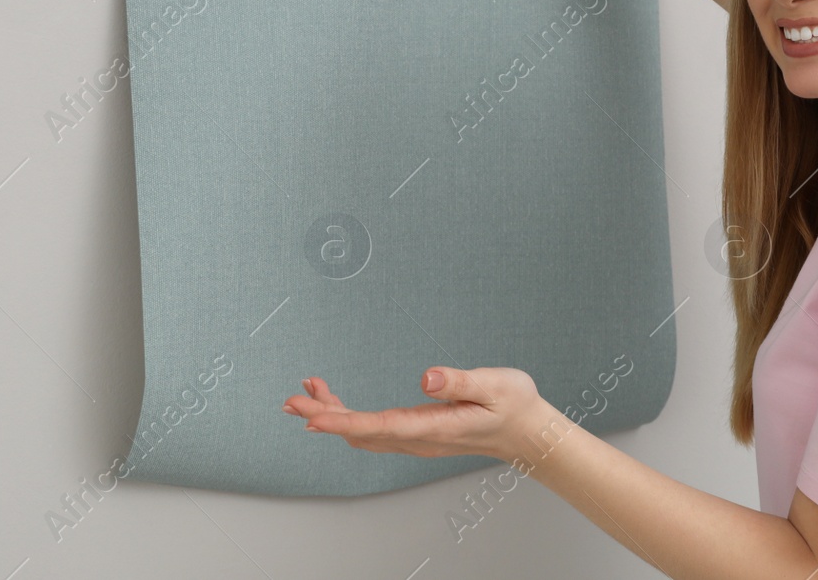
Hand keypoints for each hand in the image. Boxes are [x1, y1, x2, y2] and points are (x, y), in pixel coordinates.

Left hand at [283, 366, 547, 460]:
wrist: (527, 432)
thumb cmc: (514, 406)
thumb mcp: (496, 386)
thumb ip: (460, 381)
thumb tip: (426, 378)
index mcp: (433, 428)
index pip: (379, 427)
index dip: (343, 421)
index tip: (311, 417)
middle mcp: (418, 439)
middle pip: (360, 432)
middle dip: (323, 416)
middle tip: (290, 401)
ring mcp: (415, 439)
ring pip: (363, 432)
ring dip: (332, 414)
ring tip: (304, 393)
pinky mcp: (416, 432)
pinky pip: (373, 428)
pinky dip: (348, 414)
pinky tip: (336, 400)